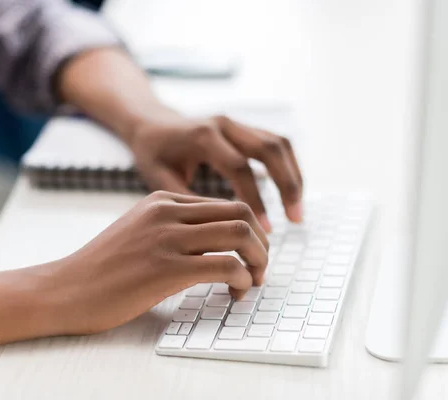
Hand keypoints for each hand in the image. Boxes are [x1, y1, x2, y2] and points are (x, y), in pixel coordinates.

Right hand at [37, 191, 268, 334]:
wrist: (66, 289)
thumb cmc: (102, 267)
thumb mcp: (138, 231)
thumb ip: (172, 227)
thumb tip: (215, 243)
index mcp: (161, 200)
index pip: (225, 204)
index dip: (249, 230)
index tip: (250, 255)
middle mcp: (167, 213)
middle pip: (241, 213)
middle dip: (262, 242)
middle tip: (260, 267)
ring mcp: (166, 238)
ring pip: (240, 235)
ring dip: (259, 260)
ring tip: (253, 281)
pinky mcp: (166, 269)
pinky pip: (227, 266)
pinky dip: (243, 281)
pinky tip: (235, 293)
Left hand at [129, 115, 303, 231]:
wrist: (151, 124)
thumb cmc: (153, 154)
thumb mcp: (158, 179)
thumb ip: (186, 201)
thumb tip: (217, 231)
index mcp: (203, 136)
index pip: (239, 168)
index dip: (255, 199)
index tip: (263, 229)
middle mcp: (224, 124)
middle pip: (269, 149)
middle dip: (287, 185)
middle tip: (295, 219)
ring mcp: (237, 123)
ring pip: (279, 143)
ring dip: (293, 176)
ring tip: (296, 210)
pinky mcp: (244, 128)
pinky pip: (276, 144)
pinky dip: (288, 167)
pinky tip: (290, 193)